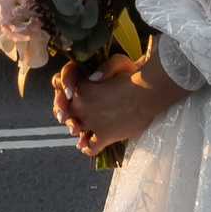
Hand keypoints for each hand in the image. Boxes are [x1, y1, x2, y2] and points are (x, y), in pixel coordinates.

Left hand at [56, 51, 180, 159]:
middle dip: (72, 117)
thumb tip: (91, 79)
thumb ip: (101, 69)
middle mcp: (81, 105)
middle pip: (69, 114)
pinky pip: (90, 147)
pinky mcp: (103, 136)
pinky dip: (88, 148)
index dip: (65, 99)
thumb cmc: (132, 76)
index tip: (69, 103)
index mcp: (81, 87)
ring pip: (78, 131)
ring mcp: (91, 122)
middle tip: (77, 120)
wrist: (146, 93)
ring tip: (82, 135)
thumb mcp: (116, 63)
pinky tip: (88, 147)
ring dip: (79, 133)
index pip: (63, 94)